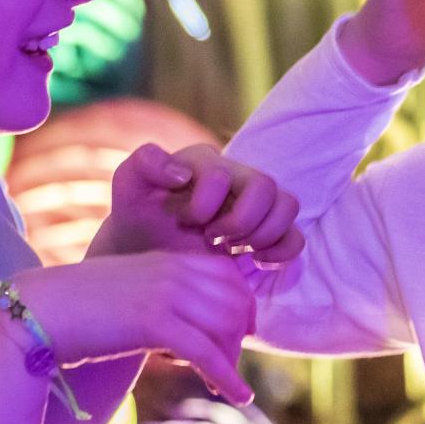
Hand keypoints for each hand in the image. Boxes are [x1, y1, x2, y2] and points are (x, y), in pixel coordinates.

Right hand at [11, 254, 255, 402]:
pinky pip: (207, 352)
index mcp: (168, 259)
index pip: (230, 274)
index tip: (239, 333)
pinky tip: (239, 397)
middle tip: (229, 364)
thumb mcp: (129, 291)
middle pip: (237, 301)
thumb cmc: (78, 308)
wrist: (39, 311)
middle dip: (239, 337)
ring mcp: (166, 293)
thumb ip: (159, 298)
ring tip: (230, 387)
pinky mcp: (155, 322)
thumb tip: (180, 327)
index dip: (243, 305)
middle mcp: (174, 270)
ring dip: (233, 361)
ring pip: (227, 327)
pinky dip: (229, 377)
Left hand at [101, 143, 304, 263]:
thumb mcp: (128, 187)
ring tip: (233, 250)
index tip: (186, 222)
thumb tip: (183, 174)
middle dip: (241, 220)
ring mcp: (256, 206)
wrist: (147, 252)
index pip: (223, 174)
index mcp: (206, 162)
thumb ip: (144, 164)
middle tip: (213, 238)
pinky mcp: (267, 234)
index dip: (205, 204)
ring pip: (288, 205)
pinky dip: (282, 251)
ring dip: (263, 234)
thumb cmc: (138, 217)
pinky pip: (296, 238)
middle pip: (266, 186)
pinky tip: (254, 261)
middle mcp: (237, 177)